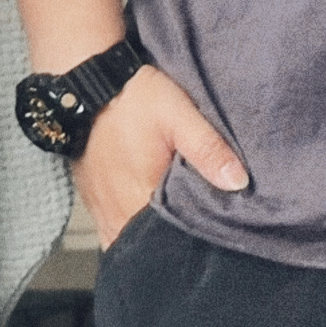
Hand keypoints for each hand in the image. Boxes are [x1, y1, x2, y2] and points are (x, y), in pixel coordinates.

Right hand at [72, 65, 248, 249]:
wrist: (86, 81)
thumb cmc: (134, 98)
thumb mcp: (178, 116)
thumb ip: (208, 150)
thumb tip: (239, 183)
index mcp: (140, 198)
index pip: (167, 242)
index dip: (188, 241)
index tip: (208, 237)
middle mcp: (116, 212)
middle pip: (145, 244)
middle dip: (168, 242)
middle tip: (193, 232)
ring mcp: (99, 207)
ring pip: (124, 239)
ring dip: (144, 236)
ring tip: (169, 227)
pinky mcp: (91, 197)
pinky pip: (109, 227)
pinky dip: (126, 228)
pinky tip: (142, 218)